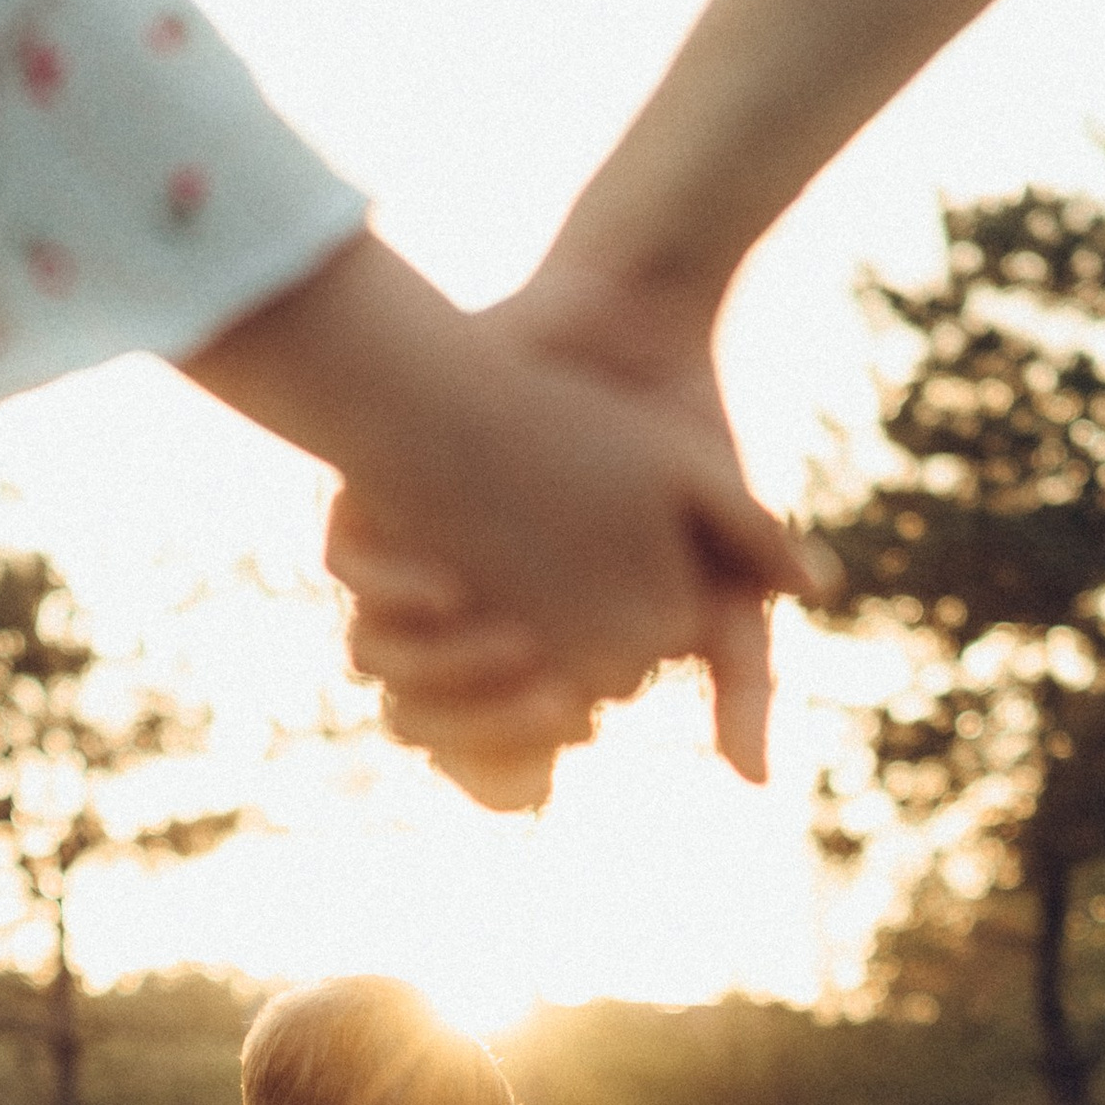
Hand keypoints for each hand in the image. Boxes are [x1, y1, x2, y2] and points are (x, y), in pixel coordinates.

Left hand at [327, 252, 809, 807]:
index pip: (494, 756)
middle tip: (554, 707)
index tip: (565, 744)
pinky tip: (453, 582)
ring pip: (383, 660)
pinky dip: (393, 589)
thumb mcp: (727, 577)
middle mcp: (459, 618)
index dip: (514, 769)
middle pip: (426, 725)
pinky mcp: (381, 494)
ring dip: (440, 671)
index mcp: (530, 652)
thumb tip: (753, 784)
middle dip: (481, 729)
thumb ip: (743, 680)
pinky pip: (350, 573)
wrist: (628, 320)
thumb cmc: (682, 448)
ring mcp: (414, 558)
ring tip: (519, 642)